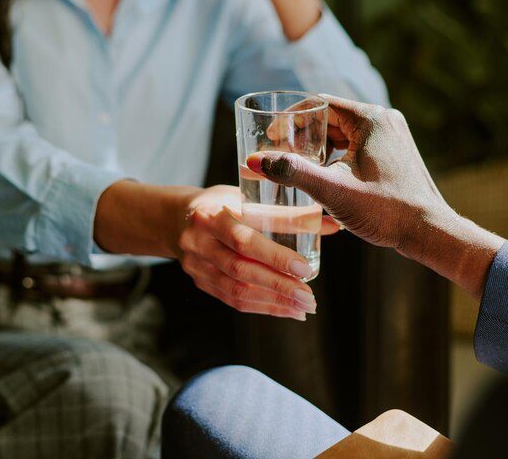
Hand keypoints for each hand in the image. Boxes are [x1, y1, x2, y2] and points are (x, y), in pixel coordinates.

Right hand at [176, 185, 337, 319]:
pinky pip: (232, 300)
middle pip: (241, 269)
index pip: (245, 239)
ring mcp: (197, 265)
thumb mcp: (247, 198)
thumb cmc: (222, 203)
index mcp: (212, 215)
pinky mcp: (200, 282)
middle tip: (309, 297)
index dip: (275, 256)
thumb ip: (285, 213)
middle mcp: (200, 242)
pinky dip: (262, 307)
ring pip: (237, 290)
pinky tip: (286, 310)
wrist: (177, 217)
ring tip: (303, 307)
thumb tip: (330, 224)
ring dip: (274, 302)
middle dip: (279, 286)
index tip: (305, 268)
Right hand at [246, 96, 504, 298]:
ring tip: (299, 169)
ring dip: (319, 148)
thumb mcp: (333, 191)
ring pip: (344, 133)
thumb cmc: (386, 212)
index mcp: (370, 119)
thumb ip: (293, 172)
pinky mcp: (394, 153)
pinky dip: (337, 157)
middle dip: (303, 135)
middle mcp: (384, 120)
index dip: (290, 119)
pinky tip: (325, 179)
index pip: (319, 103)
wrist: (430, 232)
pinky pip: (357, 146)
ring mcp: (392, 136)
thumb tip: (255, 160)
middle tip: (281, 155)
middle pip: (331, 117)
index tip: (271, 138)